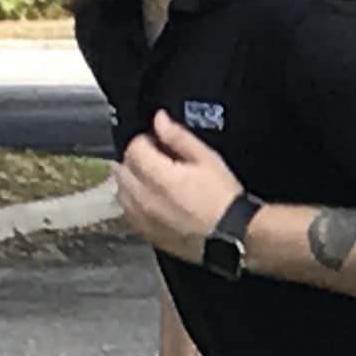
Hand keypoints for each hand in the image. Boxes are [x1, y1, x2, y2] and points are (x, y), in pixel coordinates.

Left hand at [116, 110, 242, 262]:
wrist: (234, 235)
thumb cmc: (224, 199)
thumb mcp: (207, 158)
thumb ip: (178, 137)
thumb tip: (160, 120)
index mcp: (160, 176)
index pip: (133, 148)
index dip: (146, 140)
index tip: (159, 142)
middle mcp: (146, 199)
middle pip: (122, 169)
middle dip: (136, 159)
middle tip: (157, 159)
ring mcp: (144, 219)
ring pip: (121, 192)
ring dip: (132, 181)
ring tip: (154, 181)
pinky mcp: (147, 233)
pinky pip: (128, 213)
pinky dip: (134, 203)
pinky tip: (153, 201)